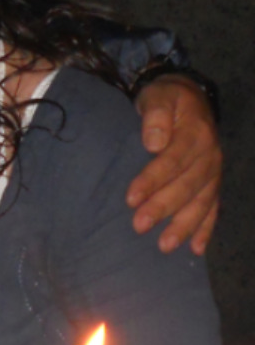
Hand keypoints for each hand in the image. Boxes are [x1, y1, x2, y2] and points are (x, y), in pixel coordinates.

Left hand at [128, 76, 220, 254]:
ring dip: (183, 225)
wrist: (188, 97)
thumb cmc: (167, 99)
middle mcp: (209, 155)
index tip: (130, 198)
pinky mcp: (212, 182)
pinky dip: (206, 229)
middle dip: (163, 207)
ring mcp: (214, 171)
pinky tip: (195, 249)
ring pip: (201, 202)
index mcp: (196, 134)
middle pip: (186, 185)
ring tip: (164, 245)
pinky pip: (213, 208)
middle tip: (138, 226)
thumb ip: (156, 115)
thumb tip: (153, 142)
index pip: (172, 161)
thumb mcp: (159, 96)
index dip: (152, 180)